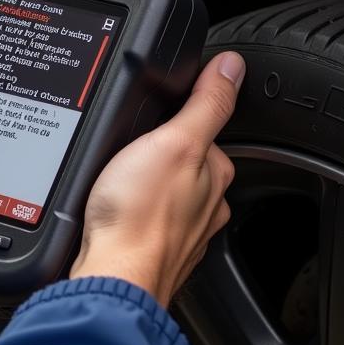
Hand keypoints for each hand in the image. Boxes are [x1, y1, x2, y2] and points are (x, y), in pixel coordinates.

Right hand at [70, 51, 243, 306]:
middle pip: (186, 164)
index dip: (177, 117)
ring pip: (167, 195)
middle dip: (161, 154)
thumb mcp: (176, 142)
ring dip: (147, 185)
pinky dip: (134, 212)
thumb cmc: (140, 218)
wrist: (111, 279)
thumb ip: (206, 104)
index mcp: (216, 174)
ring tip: (119, 177)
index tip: (156, 115)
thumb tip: (232, 66)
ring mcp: (180, 232)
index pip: (205, 130)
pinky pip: (146, 219)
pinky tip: (116, 209)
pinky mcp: (152, 250)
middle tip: (129, 147)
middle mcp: (205, 206)